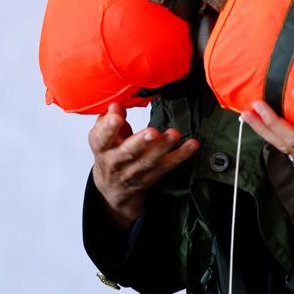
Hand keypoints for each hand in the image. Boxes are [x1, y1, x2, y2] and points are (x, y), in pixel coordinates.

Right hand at [88, 102, 198, 230]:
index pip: (102, 138)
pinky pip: (168, 165)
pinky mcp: (152, 176)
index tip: (117, 117)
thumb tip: (115, 105)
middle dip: (141, 141)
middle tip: (152, 131)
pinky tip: (192, 144)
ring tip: (174, 133)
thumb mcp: (101, 137)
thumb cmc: (109, 154)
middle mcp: (117, 162)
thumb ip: (108, 121)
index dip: (109, 128)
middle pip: (128, 152)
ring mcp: (135, 171)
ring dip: (163, 147)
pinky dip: (181, 154)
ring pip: (150, 160)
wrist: (113, 188)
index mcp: (102, 148)